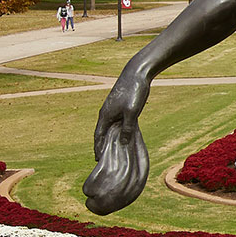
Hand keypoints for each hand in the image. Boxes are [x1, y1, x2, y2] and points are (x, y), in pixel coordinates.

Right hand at [85, 76, 150, 214]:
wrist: (138, 74)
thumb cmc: (133, 91)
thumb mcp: (132, 112)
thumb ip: (127, 128)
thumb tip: (123, 143)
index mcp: (105, 115)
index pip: (98, 136)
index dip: (98, 149)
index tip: (98, 161)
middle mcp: (107, 114)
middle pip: (103, 135)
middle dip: (103, 148)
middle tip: (106, 162)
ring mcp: (115, 111)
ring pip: (112, 130)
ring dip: (112, 141)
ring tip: (115, 155)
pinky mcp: (123, 109)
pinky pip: (120, 125)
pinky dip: (121, 134)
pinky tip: (125, 141)